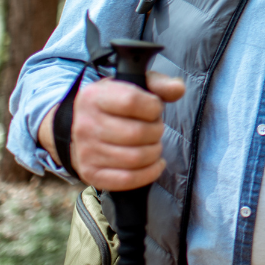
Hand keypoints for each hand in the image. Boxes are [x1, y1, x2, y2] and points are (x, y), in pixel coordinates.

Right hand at [67, 71, 184, 189]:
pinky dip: (149, 174)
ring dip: (154, 152)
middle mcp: (86, 124)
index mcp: (95, 97)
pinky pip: (127, 179)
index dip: (153, 107)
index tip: (155, 109)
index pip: (131, 101)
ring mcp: (86, 151)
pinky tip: (155, 164)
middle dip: (157, 131)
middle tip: (156, 129)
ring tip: (154, 144)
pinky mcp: (91, 173)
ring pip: (134, 158)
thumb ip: (160, 84)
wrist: (86, 126)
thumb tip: (178, 89)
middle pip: (136, 133)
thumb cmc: (118, 103)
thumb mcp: (137, 85)